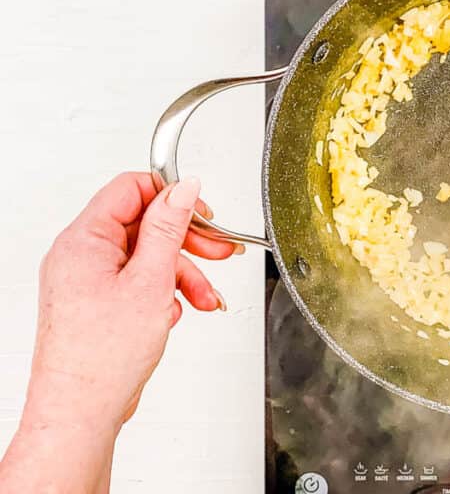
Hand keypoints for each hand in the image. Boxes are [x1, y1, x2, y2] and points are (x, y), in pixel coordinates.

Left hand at [0, 172, 238, 492]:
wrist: (80, 412)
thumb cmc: (102, 357)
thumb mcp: (151, 279)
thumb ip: (169, 228)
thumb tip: (183, 189)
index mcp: (84, 240)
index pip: (131, 189)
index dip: (172, 196)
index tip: (202, 213)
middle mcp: (79, 254)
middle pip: (143, 224)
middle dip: (186, 240)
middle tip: (219, 250)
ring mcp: (85, 279)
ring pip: (145, 255)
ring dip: (181, 272)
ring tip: (204, 296)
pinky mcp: (95, 301)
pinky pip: (136, 279)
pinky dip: (163, 291)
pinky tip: (176, 310)